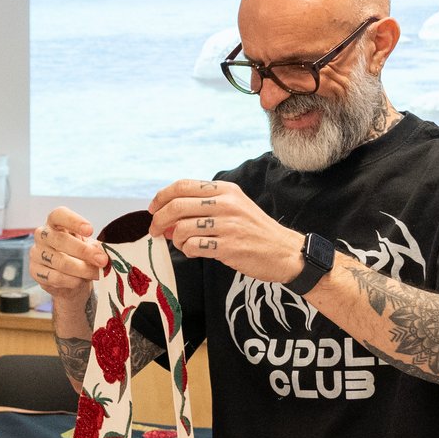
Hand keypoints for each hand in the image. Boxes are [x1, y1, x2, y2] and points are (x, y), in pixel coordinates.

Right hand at [32, 207, 106, 300]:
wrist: (70, 280)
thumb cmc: (79, 256)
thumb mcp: (89, 247)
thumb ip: (94, 248)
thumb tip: (102, 255)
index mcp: (54, 223)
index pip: (59, 215)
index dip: (74, 221)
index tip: (90, 230)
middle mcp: (42, 235)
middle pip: (60, 240)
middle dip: (84, 251)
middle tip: (102, 260)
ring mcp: (36, 253)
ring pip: (60, 261)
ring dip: (82, 269)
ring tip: (97, 273)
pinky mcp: (35, 272)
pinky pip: (54, 277)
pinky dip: (71, 280)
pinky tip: (80, 281)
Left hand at [147, 179, 304, 282]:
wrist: (285, 252)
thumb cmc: (255, 231)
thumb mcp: (234, 208)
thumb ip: (203, 208)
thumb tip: (167, 218)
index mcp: (225, 190)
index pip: (182, 185)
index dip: (161, 196)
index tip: (153, 208)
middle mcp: (226, 204)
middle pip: (177, 206)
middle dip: (159, 219)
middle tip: (155, 230)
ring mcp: (228, 225)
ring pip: (182, 228)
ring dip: (175, 239)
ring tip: (181, 243)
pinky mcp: (229, 247)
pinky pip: (193, 246)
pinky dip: (187, 250)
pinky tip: (194, 251)